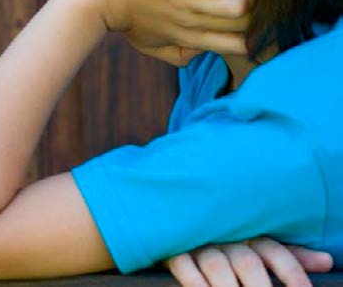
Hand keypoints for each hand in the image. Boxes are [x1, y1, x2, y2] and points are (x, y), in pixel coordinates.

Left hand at [79, 0, 251, 65]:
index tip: (262, 17)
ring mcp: (186, 3)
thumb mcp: (149, 44)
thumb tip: (198, 56)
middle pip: (247, 28)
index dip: (258, 35)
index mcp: (190, 39)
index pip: (239, 47)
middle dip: (264, 12)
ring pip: (242, 7)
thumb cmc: (122, 17)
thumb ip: (176, 53)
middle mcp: (193, 24)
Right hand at [166, 238, 332, 286]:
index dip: (292, 273)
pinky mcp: (175, 249)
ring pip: (217, 266)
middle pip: (248, 263)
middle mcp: (227, 237)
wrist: (180, 221)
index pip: (277, 252)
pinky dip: (194, 280)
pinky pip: (183, 264)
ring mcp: (200, 242)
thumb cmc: (227, 239)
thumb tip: (327, 262)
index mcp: (251, 235)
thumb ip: (291, 255)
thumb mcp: (260, 244)